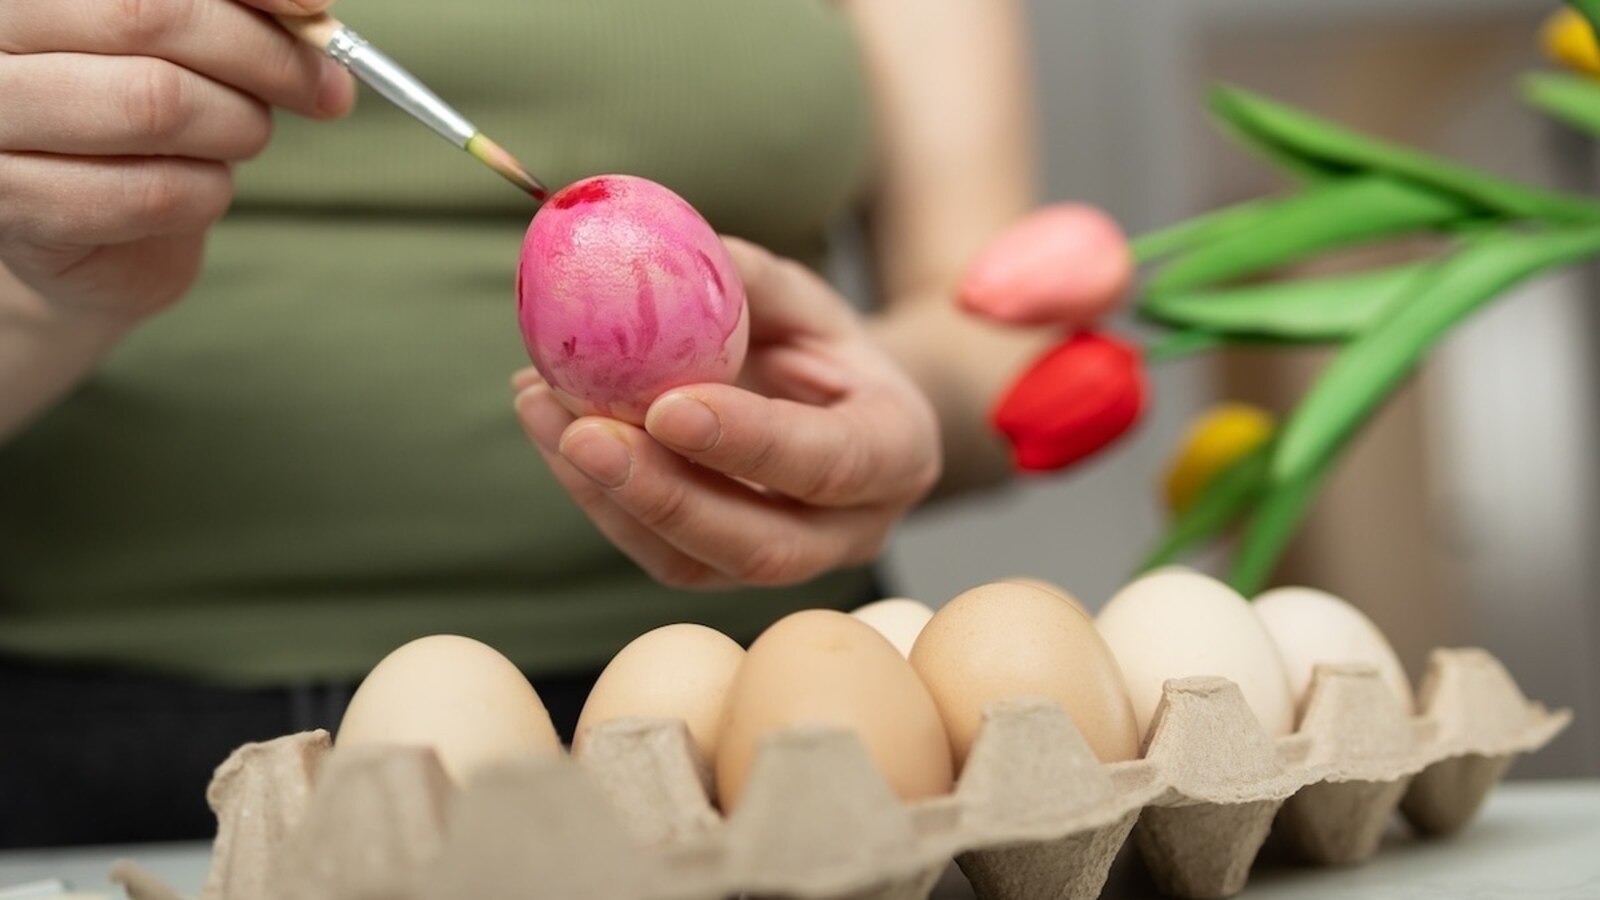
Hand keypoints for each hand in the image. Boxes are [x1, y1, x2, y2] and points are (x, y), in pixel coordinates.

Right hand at [0, 0, 354, 323]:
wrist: (79, 226)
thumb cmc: (134, 103)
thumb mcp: (180, 36)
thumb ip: (231, 7)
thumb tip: (311, 7)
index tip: (315, 11)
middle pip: (146, 15)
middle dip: (262, 54)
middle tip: (325, 88)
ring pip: (156, 103)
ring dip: (239, 127)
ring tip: (245, 135)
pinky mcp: (18, 207)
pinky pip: (153, 193)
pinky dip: (209, 192)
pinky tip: (202, 185)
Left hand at [514, 238, 941, 588]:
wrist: (831, 408)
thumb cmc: (819, 344)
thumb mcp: (802, 298)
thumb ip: (745, 281)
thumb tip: (658, 248)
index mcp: (896, 450)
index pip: (827, 461)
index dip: (748, 442)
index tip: (666, 405)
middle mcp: (854, 528)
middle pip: (760, 544)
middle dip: (662, 494)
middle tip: (582, 434)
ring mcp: (790, 561)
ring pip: (696, 560)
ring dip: (608, 494)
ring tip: (540, 408)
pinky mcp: (725, 569)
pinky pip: (657, 554)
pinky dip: (595, 496)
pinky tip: (548, 429)